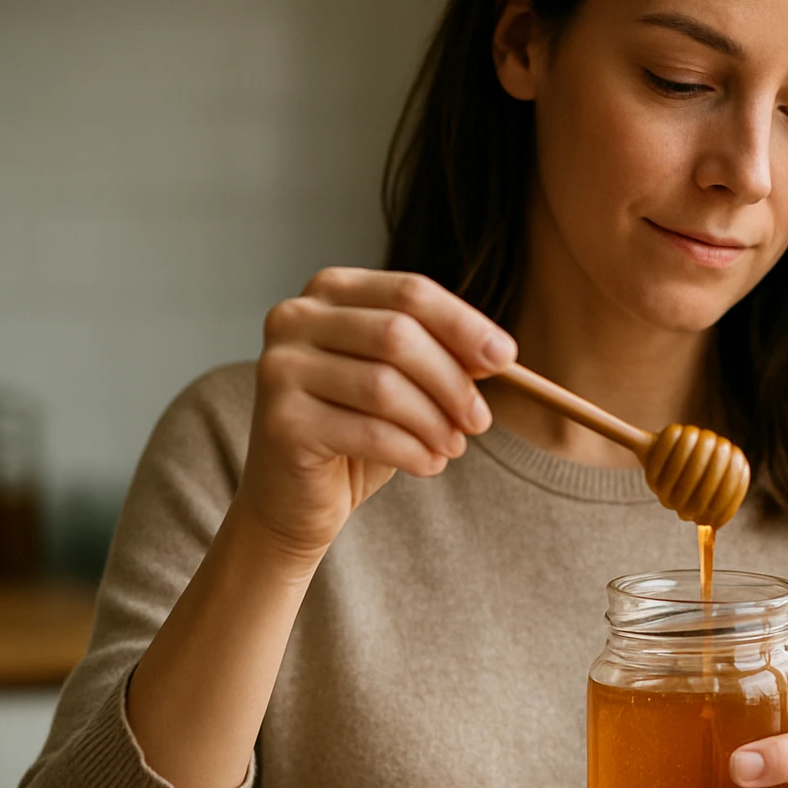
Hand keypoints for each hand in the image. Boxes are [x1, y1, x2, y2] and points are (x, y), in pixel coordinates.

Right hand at [233, 267, 515, 557]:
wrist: (295, 496)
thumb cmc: (356, 430)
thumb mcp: (407, 382)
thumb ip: (443, 357)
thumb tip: (497, 353)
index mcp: (331, 291)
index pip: (410, 292)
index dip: (464, 324)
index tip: (506, 357)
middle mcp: (295, 318)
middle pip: (398, 334)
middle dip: (452, 381)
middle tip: (480, 420)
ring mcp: (280, 368)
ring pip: (384, 386)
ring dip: (434, 422)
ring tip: (453, 446)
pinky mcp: (281, 421)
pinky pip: (368, 432)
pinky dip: (412, 451)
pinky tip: (428, 464)